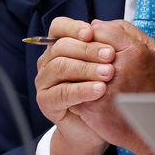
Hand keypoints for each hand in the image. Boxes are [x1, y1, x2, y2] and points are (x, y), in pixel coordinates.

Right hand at [34, 17, 115, 154]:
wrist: (95, 127)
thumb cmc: (102, 91)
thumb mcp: (105, 63)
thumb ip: (104, 43)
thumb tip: (106, 26)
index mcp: (60, 46)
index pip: (59, 27)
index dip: (73, 27)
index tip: (91, 32)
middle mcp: (48, 61)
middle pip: (61, 46)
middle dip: (87, 49)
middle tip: (110, 54)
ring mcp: (44, 81)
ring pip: (60, 67)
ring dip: (86, 68)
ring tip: (109, 73)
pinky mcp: (46, 101)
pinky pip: (61, 92)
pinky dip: (82, 89)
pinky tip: (100, 90)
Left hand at [71, 19, 154, 154]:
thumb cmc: (152, 83)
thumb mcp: (149, 49)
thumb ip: (124, 30)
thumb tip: (95, 24)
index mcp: (134, 51)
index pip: (99, 29)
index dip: (95, 33)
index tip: (94, 39)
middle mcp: (117, 69)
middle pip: (84, 46)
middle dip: (82, 48)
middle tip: (85, 54)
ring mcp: (103, 89)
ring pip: (73, 66)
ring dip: (74, 66)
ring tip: (80, 70)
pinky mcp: (92, 108)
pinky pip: (71, 88)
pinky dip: (72, 86)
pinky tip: (80, 87)